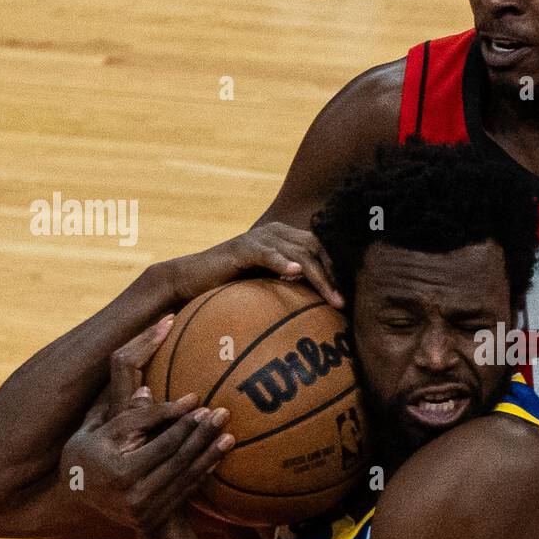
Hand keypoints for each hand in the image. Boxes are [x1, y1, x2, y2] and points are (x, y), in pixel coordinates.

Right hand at [60, 318, 233, 533]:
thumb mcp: (96, 431)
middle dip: (203, 435)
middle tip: (223, 414)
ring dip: (210, 455)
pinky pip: (184, 492)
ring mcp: (145, 511)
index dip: (183, 423)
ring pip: (185, 477)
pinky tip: (217, 457)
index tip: (200, 403)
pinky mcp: (153, 518)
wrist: (76, 499)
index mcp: (119, 473)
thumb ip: (126, 415)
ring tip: (229, 435)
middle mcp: (133, 496)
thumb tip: (148, 389)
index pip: (162, 444)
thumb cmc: (86, 455)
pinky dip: (202, 473)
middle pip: (179, 460)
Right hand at [165, 221, 341, 307]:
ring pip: (299, 253)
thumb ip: (290, 284)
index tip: (346, 296)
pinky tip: (295, 273)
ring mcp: (260, 238)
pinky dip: (283, 262)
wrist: (192, 279)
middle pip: (316, 248)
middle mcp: (276, 232)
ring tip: (330, 298)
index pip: (321, 248)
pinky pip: (268, 253)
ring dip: (318, 277)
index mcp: (285, 237)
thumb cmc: (231, 285)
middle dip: (333, 275)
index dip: (336, 270)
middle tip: (342, 303)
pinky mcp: (243, 248)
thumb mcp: (267, 283)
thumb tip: (321, 305)